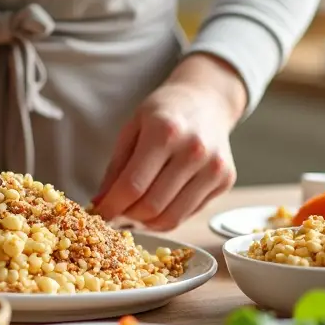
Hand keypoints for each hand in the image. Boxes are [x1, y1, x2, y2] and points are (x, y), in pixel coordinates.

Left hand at [92, 55, 245, 231]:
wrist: (207, 100)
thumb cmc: (164, 113)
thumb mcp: (132, 128)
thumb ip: (116, 168)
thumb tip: (102, 205)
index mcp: (165, 131)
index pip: (132, 185)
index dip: (111, 207)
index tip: (99, 214)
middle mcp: (194, 150)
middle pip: (151, 206)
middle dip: (126, 217)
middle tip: (115, 215)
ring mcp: (214, 167)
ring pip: (171, 219)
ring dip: (146, 224)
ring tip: (133, 214)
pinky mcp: (225, 180)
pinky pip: (188, 214)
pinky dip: (167, 218)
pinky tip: (157, 205)